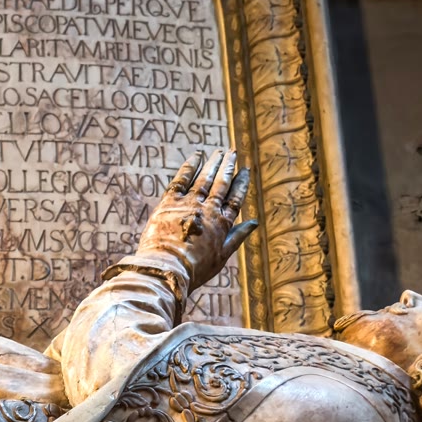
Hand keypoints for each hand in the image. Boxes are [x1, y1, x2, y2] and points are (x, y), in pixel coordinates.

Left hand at [131, 150, 257, 290]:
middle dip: (228, 166)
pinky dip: (189, 166)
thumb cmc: (195, 269)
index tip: (246, 170)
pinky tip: (196, 156)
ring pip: (204, 178)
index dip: (241, 183)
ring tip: (218, 152)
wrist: (167, 269)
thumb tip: (254, 222)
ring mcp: (189, 204)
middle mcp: (208, 210)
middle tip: (233, 152)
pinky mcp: (170, 203)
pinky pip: (181, 179)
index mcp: (222, 224)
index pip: (235, 198)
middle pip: (221, 183)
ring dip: (212, 163)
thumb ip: (238, 236)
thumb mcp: (222, 256)